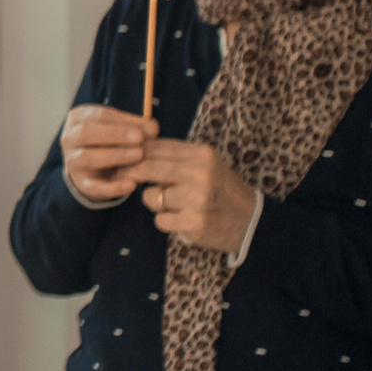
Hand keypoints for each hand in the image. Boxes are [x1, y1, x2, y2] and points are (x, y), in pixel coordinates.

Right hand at [60, 105, 153, 204]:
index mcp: (77, 119)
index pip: (98, 115)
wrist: (93, 167)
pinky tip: (132, 185)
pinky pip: (95, 186)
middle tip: (140, 138)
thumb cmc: (109, 141)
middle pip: (86, 133)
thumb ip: (136, 126)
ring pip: (87, 157)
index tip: (148, 127)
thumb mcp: (120, 129)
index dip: (124, 120)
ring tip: (139, 155)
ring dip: (114, 155)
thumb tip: (153, 129)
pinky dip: (113, 187)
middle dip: (115, 134)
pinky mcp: (81, 183)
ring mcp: (73, 162)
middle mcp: (70, 139)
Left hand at [129, 139, 256, 254]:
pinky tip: (183, 220)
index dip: (132, 153)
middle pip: (148, 167)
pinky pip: (160, 220)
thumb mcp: (204, 165)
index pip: (157, 147)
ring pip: (151, 197)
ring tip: (176, 206)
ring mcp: (198, 198)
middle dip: (129, 173)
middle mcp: (200, 173)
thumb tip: (133, 150)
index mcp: (202, 154)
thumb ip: (174, 158)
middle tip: (121, 177)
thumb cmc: (221, 191)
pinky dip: (166, 222)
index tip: (120, 159)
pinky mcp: (195, 222)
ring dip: (155, 204)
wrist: (251, 221)